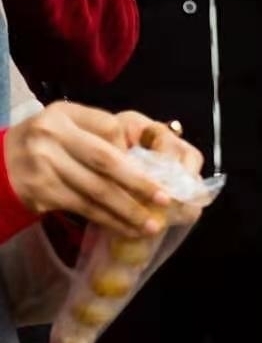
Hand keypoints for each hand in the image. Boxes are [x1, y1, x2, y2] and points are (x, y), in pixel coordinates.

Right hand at [4, 103, 204, 237]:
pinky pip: (83, 207)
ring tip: (151, 225)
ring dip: (127, 211)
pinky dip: (108, 220)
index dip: (134, 151)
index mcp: (64, 114)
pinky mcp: (40, 190)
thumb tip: (145, 160)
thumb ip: (101, 134)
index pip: (109, 129)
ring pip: (96, 191)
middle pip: (106, 162)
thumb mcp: (68, 125)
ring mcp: (43, 163)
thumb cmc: (48, 143)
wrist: (0, 163)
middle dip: (139, 184)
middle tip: (165, 200)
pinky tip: (126, 229)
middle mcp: (50, 134)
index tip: (159, 172)